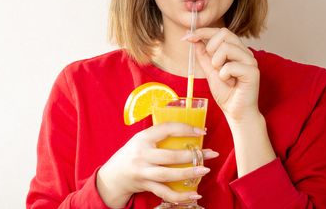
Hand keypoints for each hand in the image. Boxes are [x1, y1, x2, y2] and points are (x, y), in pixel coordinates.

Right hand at [96, 122, 218, 207]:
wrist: (113, 175)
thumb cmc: (132, 154)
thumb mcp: (141, 140)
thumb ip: (158, 136)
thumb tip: (187, 132)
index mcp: (143, 138)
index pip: (166, 129)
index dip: (185, 129)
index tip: (201, 132)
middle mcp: (142, 154)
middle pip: (170, 155)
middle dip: (193, 155)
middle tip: (211, 153)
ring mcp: (143, 171)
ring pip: (168, 174)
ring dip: (189, 173)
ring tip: (205, 170)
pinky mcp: (145, 185)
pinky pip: (165, 192)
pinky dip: (181, 196)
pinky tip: (194, 194)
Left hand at [185, 27, 260, 122]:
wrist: (235, 111)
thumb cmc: (225, 92)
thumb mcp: (209, 70)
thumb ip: (202, 54)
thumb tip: (192, 37)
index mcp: (236, 50)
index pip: (220, 31)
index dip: (202, 31)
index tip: (187, 37)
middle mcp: (245, 52)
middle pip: (224, 33)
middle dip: (210, 47)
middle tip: (213, 65)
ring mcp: (250, 61)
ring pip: (226, 48)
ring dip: (216, 63)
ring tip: (222, 75)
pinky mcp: (253, 72)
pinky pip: (230, 66)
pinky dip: (224, 75)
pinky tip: (229, 82)